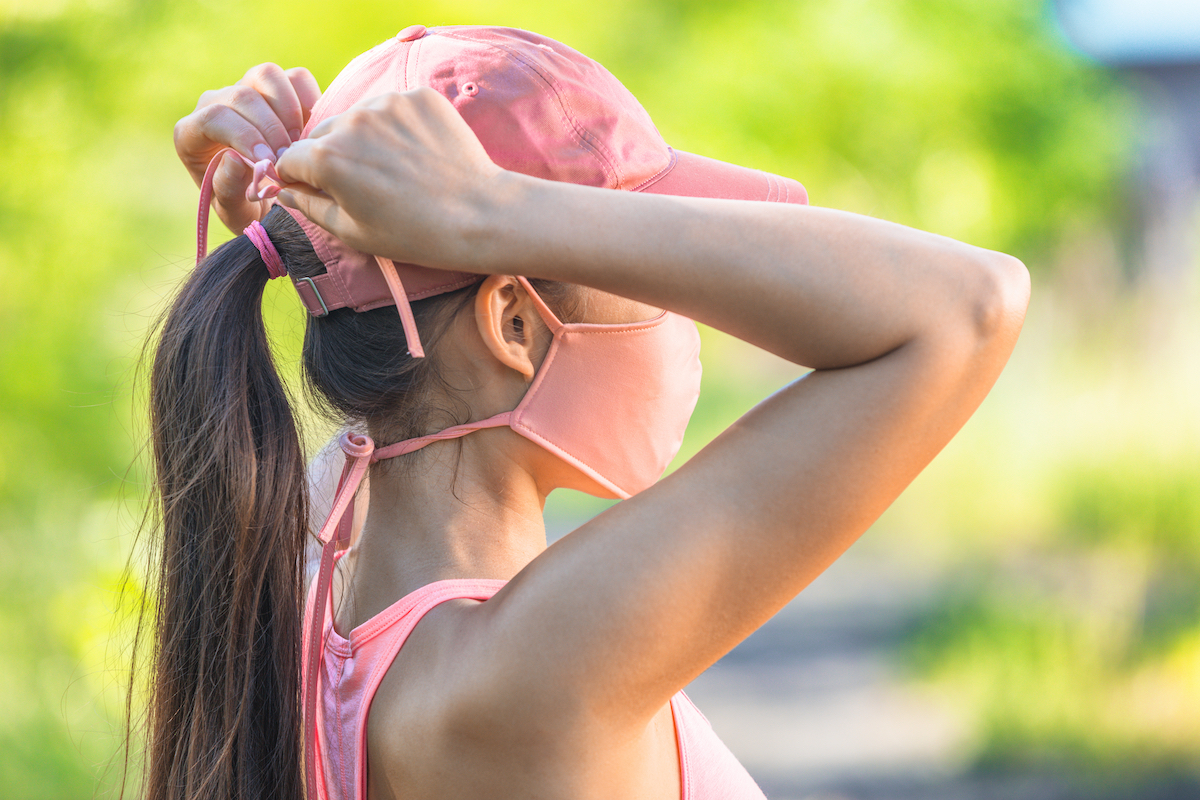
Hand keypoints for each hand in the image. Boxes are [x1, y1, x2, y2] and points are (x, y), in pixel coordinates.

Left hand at [174, 63, 320, 232]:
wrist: (268, 201)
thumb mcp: (234, 212)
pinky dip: (309, 99)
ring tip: (300, 143)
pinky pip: (295, 77)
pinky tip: (311, 130)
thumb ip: (228, 189)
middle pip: (242, 96)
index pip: (214, 117)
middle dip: (271, 129)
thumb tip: (234, 158)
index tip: (270, 163)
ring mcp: (246, 91)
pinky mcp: (277, 90)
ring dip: (290, 110)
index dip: (244, 136)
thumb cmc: (246, 209)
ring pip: (266, 76)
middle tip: (290, 161)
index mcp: (192, 135)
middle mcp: (215, 105)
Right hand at [275, 88, 503, 269]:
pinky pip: (393, 108)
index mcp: (326, 158)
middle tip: (364, 184)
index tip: (317, 190)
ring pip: (359, 118)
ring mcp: (387, 103)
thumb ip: (310, 207)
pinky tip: (416, 155)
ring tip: (394, 170)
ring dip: (365, 138)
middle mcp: (351, 121)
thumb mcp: (353, 232)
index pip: (290, 159)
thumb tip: (284, 191)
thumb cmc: (415, 234)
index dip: (300, 178)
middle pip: (323, 135)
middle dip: (332, 157)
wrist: (480, 216)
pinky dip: (397, 127)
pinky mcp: (419, 96)